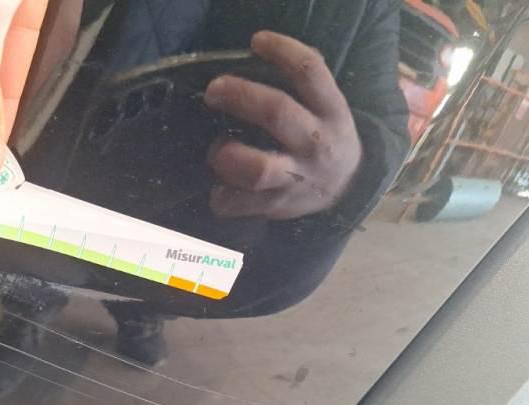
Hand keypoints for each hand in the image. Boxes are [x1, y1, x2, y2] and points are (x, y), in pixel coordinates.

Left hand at [204, 31, 362, 219]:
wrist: (346, 187)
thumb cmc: (320, 137)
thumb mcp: (325, 107)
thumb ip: (299, 87)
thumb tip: (250, 64)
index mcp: (330, 111)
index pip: (311, 72)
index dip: (283, 52)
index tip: (256, 41)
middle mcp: (316, 143)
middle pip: (276, 113)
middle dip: (239, 97)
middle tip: (214, 91)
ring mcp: (297, 178)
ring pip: (257, 169)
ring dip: (226, 156)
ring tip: (217, 150)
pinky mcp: (278, 206)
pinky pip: (239, 204)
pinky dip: (220, 196)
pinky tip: (219, 189)